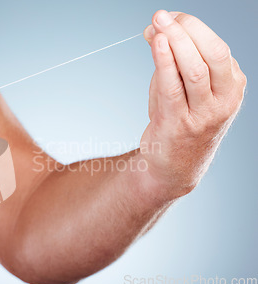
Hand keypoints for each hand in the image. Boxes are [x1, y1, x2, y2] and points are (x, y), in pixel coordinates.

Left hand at [139, 11, 245, 198]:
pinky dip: (164, 62)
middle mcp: (224, 100)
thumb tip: (155, 28)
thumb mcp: (181, 87)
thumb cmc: (180, 119)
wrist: (174, 165)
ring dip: (175, 43)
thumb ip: (171, 59)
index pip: (216, 48)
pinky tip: (156, 45)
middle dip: (188, 30)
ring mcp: (204, 114)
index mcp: (232, 86)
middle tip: (163, 16)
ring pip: (195, 70)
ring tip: (157, 24)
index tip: (168, 17)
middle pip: (213, 54)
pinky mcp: (179, 124)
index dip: (191, 27)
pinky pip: (173, 88)